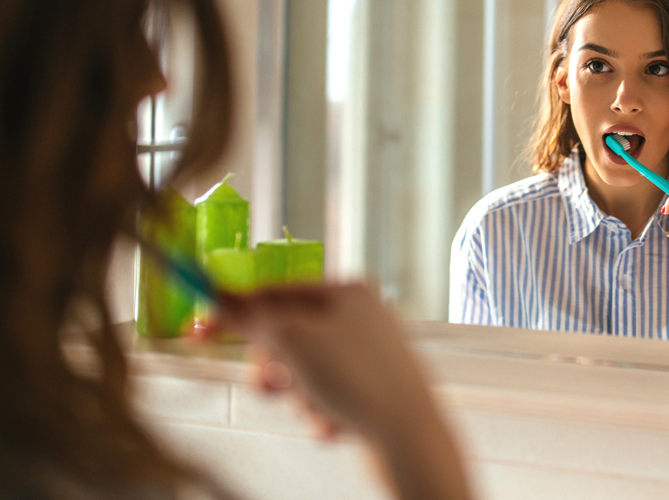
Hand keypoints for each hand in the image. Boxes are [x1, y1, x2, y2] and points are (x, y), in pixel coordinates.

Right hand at [216, 284, 471, 499]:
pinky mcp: (372, 390)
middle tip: (268, 386)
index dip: (235, 312)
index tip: (199, 331)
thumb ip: (250, 317)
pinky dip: (320, 413)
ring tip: (316, 408)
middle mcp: (363, 316)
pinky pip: (324, 397)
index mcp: (348, 290)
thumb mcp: (292, 341)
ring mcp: (370, 354)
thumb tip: (217, 297)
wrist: (410, 438)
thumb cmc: (360, 381)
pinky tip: (337, 425)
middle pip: (288, 334)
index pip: (277, 291)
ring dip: (297, 396)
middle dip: (273, 367)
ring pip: (303, 372)